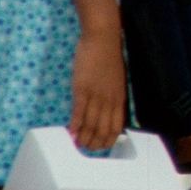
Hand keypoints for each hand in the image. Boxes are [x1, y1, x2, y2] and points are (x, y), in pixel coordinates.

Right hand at [69, 28, 126, 151]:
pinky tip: (70, 134)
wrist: (103, 39)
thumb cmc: (109, 57)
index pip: (116, 127)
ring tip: (77, 145)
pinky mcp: (82, 90)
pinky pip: (79, 113)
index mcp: (120, 98)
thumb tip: (107, 110)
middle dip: (95, 143)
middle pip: (103, 130)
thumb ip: (113, 97)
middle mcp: (109, 100)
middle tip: (86, 149)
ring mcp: (95, 96)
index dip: (109, 140)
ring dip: (83, 138)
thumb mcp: (117, 80)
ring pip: (90, 124)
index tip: (101, 147)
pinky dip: (75, 126)